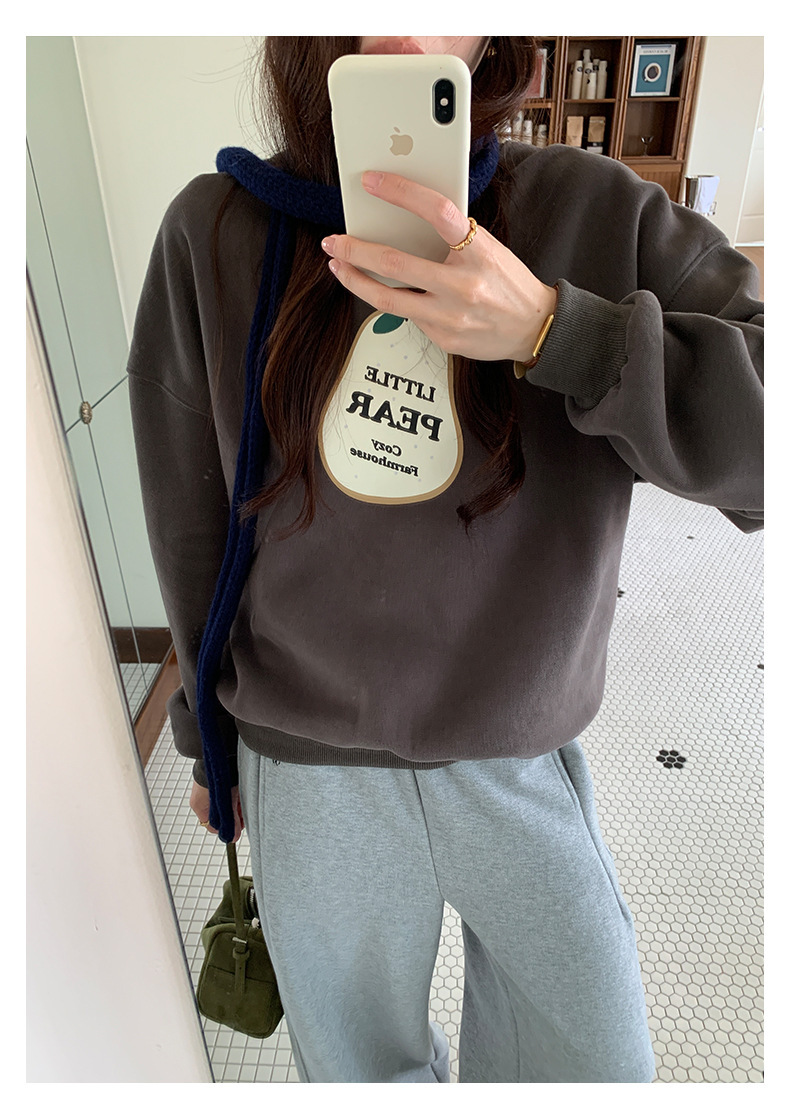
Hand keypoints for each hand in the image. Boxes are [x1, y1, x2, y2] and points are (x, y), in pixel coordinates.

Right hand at [190, 781, 244, 843]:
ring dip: (235, 805)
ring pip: (225, 804)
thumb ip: (229, 822)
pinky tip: (241, 792)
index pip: (211, 826)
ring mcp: (210, 789)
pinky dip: (234, 795)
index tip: (235, 828)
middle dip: (233, 815)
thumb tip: (233, 838)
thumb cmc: (217, 778)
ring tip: (242, 801)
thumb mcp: (225, 805)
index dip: (225, 828)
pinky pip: (227, 793)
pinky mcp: (218, 781)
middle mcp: (203, 798)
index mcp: (199, 806)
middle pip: (220, 814)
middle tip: (242, 813)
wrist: (220, 755)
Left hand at [321, 170, 556, 363]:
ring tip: (340, 266)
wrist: (533, 328)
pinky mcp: (443, 338)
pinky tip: (392, 293)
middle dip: (355, 250)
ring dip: (356, 280)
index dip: (401, 192)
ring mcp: (451, 317)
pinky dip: (398, 302)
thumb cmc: (508, 283)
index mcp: (479, 252)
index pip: (437, 211)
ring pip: (388, 299)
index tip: (372, 181)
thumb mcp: (488, 249)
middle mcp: (463, 285)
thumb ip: (453, 238)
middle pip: (394, 264)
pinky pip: (409, 317)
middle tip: (333, 240)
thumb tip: (407, 220)